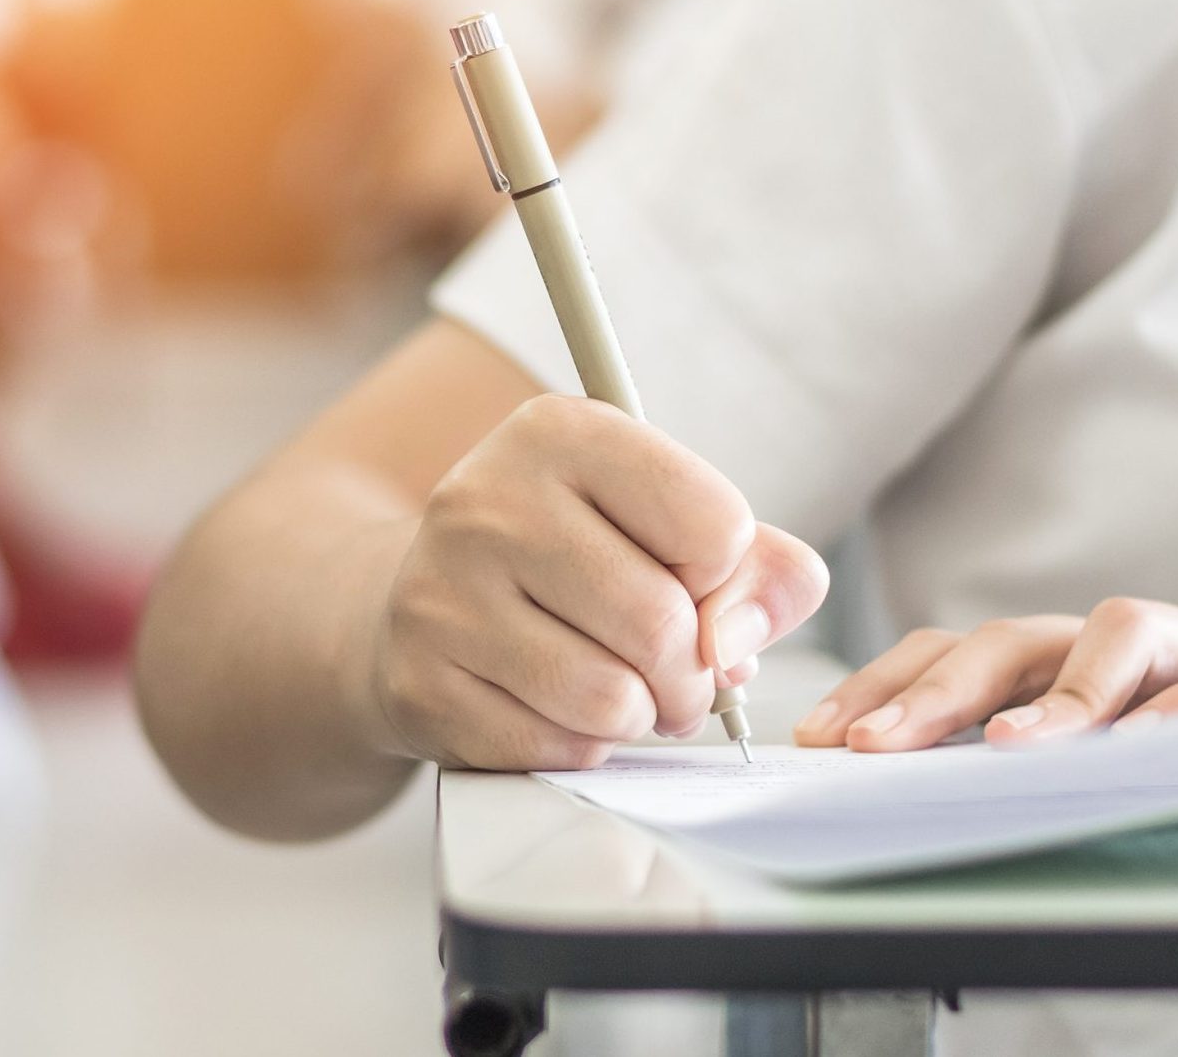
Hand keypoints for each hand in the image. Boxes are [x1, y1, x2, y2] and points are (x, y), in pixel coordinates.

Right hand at [373, 394, 828, 769]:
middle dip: (693, 674)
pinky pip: (554, 747)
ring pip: (611, 698)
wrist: (426, 598)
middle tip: (679, 676)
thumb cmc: (572, 557)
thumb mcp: (667, 522)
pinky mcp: (419, 682)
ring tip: (622, 691)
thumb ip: (758, 568)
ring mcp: (442, 592)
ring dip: (641, 714)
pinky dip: (582, 746)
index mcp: (561, 431)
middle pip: (662, 623)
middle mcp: (489, 499)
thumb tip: (737, 644)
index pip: (713, 524)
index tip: (690, 580)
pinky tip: (559, 709)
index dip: (724, 576)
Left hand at [794, 598, 1177, 751]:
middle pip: (1005, 642)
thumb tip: (888, 794)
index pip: (944, 654)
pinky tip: (1143, 751)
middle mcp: (1100, 644)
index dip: (878, 686)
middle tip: (872, 745)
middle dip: (932, 694)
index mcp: (1044, 662)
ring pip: (1115, 635)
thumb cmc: (1172, 747)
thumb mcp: (1075, 755)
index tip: (820, 736)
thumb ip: (996, 764)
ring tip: (1008, 749)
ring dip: (1058, 694)